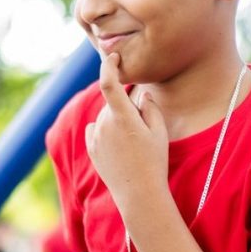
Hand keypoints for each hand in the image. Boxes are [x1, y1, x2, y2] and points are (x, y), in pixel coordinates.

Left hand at [85, 53, 168, 201]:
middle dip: (126, 107)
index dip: (109, 65)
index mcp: (122, 117)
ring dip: (117, 121)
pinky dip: (106, 131)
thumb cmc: (154, 162)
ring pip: (106, 117)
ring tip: (133, 145)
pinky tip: (119, 147)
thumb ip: (150, 108)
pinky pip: (97, 129)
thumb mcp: (159, 133)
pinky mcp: (91, 148)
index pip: (109, 82)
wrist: (138, 194)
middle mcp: (104, 124)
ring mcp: (95, 136)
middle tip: (143, 130)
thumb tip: (141, 94)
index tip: (113, 57)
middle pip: (113, 103)